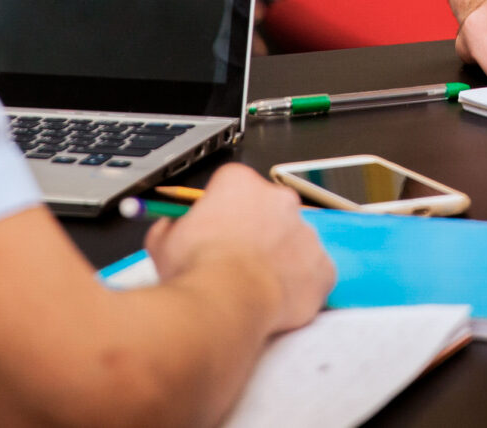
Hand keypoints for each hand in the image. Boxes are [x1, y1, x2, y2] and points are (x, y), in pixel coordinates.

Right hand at [146, 164, 334, 336]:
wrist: (224, 304)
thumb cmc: (197, 271)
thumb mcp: (163, 239)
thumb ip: (172, 225)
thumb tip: (172, 227)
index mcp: (239, 182)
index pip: (232, 185)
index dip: (221, 210)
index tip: (215, 229)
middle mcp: (279, 198)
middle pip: (268, 209)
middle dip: (255, 230)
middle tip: (236, 259)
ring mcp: (306, 231)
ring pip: (293, 241)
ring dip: (278, 257)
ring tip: (254, 284)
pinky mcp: (322, 266)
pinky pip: (314, 273)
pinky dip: (300, 285)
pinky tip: (277, 298)